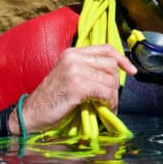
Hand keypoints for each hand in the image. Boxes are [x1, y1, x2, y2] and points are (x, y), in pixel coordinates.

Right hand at [8, 44, 136, 133]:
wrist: (30, 114)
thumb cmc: (52, 99)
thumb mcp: (69, 76)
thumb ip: (88, 69)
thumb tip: (116, 74)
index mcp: (73, 52)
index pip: (106, 49)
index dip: (122, 59)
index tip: (132, 70)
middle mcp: (74, 57)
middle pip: (110, 65)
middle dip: (116, 83)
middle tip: (111, 98)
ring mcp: (75, 70)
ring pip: (110, 79)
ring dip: (113, 96)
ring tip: (108, 105)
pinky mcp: (77, 86)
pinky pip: (105, 92)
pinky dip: (109, 102)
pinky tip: (105, 108)